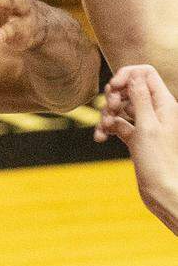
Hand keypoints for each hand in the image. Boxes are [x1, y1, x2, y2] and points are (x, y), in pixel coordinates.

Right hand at [95, 64, 177, 233]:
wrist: (163, 191)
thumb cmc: (159, 161)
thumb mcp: (147, 126)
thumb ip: (140, 97)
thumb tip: (133, 74)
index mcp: (164, 104)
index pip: (145, 74)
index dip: (126, 75)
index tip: (113, 87)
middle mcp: (155, 111)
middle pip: (129, 88)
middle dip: (114, 96)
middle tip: (111, 109)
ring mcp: (144, 124)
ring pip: (120, 107)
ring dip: (107, 114)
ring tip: (104, 128)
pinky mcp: (135, 137)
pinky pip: (117, 125)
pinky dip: (107, 128)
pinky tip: (101, 138)